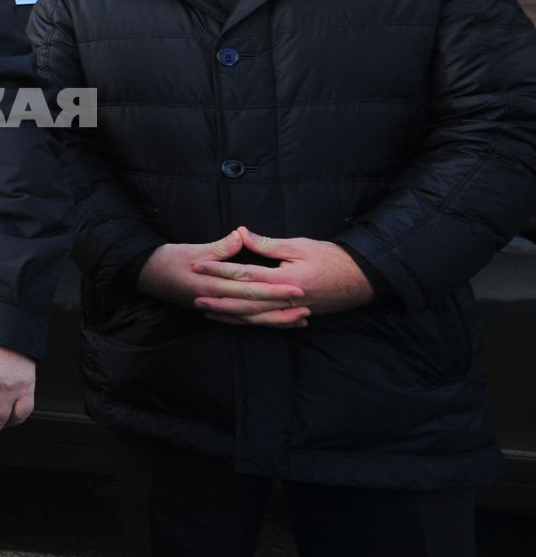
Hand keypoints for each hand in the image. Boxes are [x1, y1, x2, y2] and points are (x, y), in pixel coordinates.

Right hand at [138, 229, 309, 326]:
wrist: (146, 274)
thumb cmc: (169, 259)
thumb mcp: (194, 249)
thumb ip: (221, 247)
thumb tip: (241, 236)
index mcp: (213, 284)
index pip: (249, 288)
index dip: (274, 289)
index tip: (296, 288)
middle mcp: (215, 301)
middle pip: (253, 308)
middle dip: (280, 309)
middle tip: (306, 308)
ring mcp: (213, 308)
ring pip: (249, 319)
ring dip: (274, 320)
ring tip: (298, 321)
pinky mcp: (212, 310)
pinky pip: (239, 321)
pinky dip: (258, 322)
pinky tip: (273, 322)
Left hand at [189, 226, 374, 324]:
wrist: (362, 279)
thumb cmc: (331, 258)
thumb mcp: (299, 246)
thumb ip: (267, 244)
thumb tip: (240, 233)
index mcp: (282, 279)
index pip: (242, 273)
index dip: (218, 269)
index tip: (197, 265)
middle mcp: (284, 299)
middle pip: (243, 301)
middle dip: (217, 297)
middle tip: (193, 294)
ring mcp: (290, 311)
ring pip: (253, 316)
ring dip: (229, 314)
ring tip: (207, 310)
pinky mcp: (295, 315)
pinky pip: (267, 323)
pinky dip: (249, 322)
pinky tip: (235, 320)